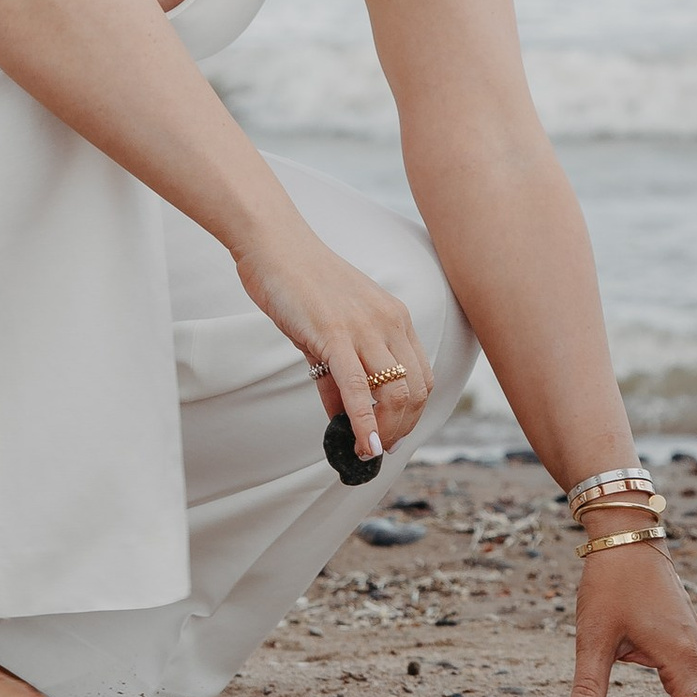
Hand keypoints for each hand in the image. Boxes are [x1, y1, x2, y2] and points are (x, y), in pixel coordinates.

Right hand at [234, 225, 432, 459]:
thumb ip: (338, 373)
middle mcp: (390, 322)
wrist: (274, 246)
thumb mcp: (331, 329)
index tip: (392, 435)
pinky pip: (357, 387)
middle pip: (415, 390)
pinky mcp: (335, 334)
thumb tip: (342, 415)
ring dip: (384, 431)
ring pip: (394, 392)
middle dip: (401, 429)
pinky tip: (361, 444)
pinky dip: (363, 422)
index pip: (422, 377)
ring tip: (367, 451)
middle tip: (378, 449)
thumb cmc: (299, 285)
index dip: (412, 413)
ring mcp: (365, 328)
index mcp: (395, 318)